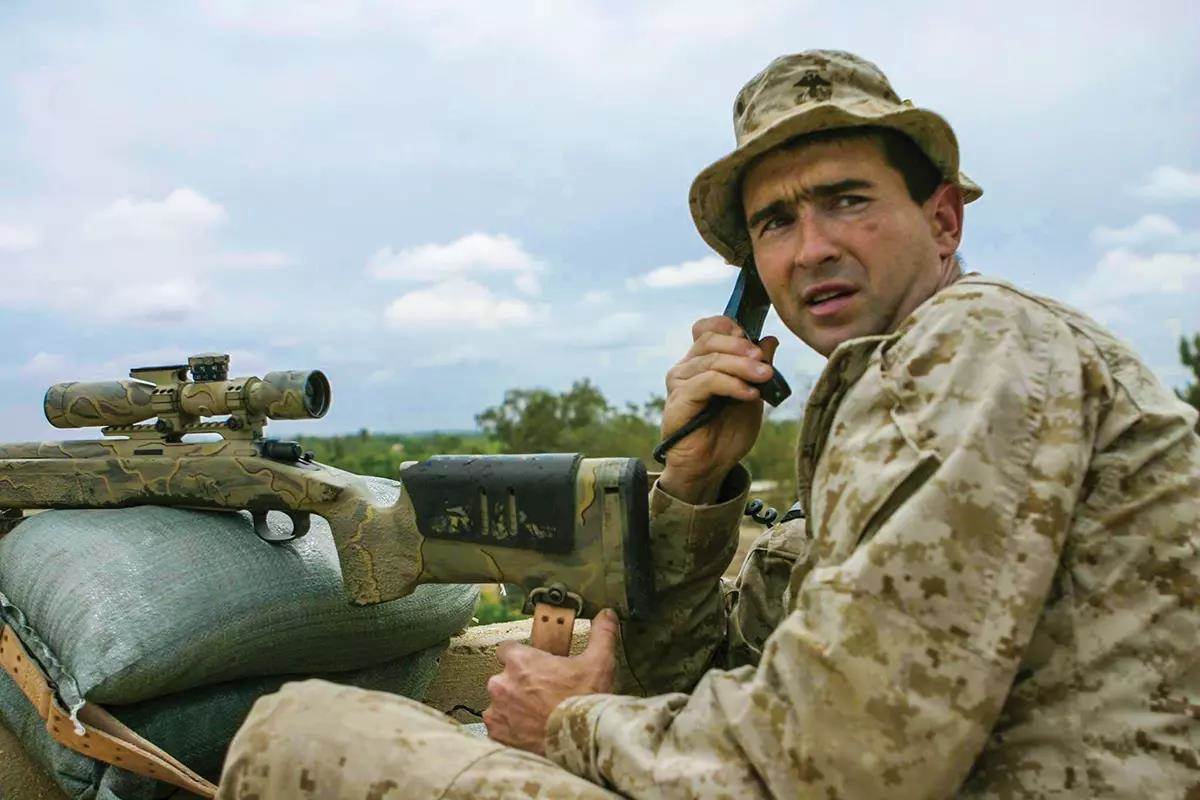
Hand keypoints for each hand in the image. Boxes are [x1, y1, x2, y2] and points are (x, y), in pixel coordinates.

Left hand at [483, 609, 618, 754]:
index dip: (521, 657)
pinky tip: (530, 732)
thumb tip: (607, 614)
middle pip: (503, 677)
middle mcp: (501, 684)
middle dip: (518, 684)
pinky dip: (511, 730)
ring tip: (537, 715)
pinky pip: (499, 728)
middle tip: (542, 693)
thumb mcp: (598, 662)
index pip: (507, 649)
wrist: (577, 744)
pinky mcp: (497, 735)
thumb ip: (601, 634)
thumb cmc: (584, 701)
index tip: (535, 666)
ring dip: (513, 707)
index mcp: (520, 661)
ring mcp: (497, 711)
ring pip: (500, 703)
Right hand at [659, 316, 778, 503]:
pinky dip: (732, 384)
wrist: (711, 466)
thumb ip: (758, 367)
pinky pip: (707, 382)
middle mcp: (686, 367)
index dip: (729, 326)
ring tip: (764, 378)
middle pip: (710, 339)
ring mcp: (679, 382)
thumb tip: (770, 340)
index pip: (707, 328)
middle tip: (763, 360)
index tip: (754, 339)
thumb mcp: (752, 394)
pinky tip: (749, 394)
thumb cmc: (728, 431)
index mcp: (701, 361)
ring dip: (742, 366)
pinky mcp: (678, 400)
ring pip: (711, 360)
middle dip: (741, 346)